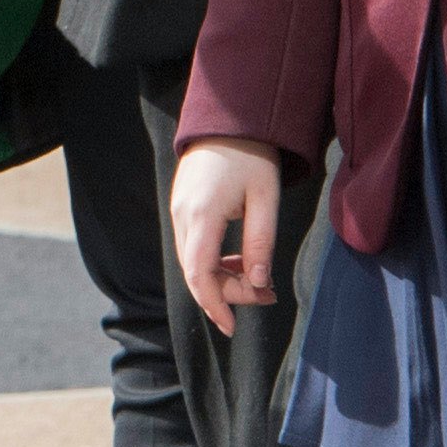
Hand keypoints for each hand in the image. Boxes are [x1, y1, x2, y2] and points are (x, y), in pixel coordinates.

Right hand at [168, 136, 289, 336]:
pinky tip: (241, 259)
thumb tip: (258, 284)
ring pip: (194, 262)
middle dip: (228, 292)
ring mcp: (179, 212)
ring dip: (223, 277)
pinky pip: (194, 247)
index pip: (199, 273)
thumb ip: (261, 243)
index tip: (232, 327)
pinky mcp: (183, 208)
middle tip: (267, 295)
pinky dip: (215, 262)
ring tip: (258, 279)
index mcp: (202, 214)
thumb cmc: (251, 156)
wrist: (227, 119)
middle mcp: (182, 216)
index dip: (214, 304)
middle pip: (196, 272)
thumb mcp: (266, 199)